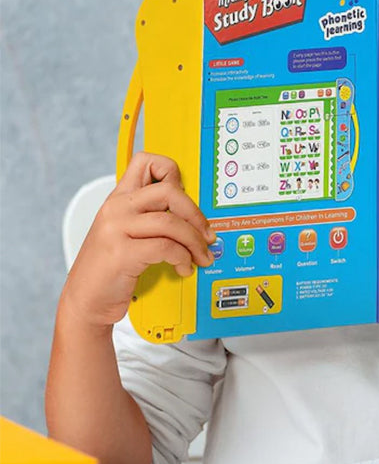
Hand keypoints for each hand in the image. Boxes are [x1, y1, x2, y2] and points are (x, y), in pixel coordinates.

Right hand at [62, 152, 214, 327]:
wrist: (86, 301)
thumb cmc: (111, 269)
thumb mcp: (126, 234)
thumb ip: (150, 217)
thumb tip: (192, 214)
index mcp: (119, 199)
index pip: (146, 162)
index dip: (173, 172)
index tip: (188, 197)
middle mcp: (116, 208)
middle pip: (169, 191)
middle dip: (196, 214)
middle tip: (207, 235)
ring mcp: (116, 229)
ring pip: (172, 222)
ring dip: (195, 242)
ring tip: (201, 257)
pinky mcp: (122, 253)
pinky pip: (166, 248)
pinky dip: (183, 258)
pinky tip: (183, 268)